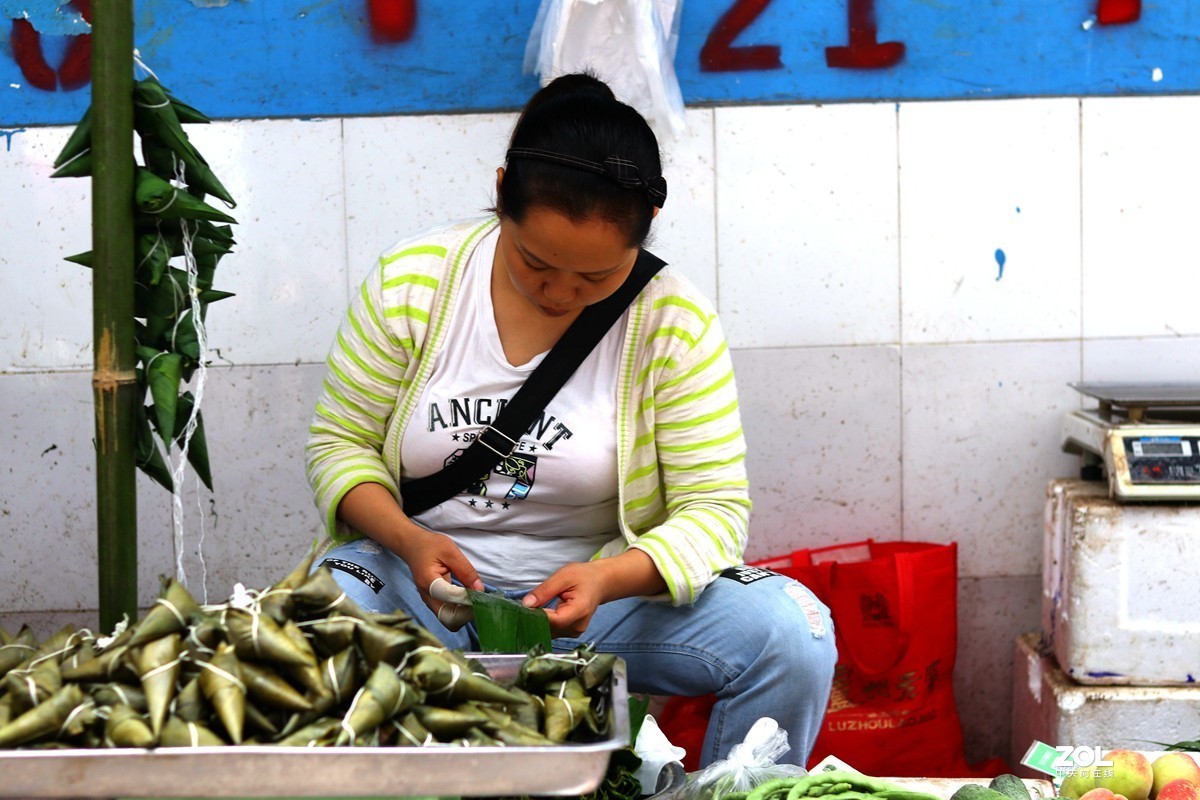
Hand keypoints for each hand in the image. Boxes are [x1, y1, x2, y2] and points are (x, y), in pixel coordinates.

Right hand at [393, 527, 482, 629]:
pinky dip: (461, 612)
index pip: (450, 596)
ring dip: (465, 615)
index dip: (467, 597)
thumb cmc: (430, 546)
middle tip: (479, 601)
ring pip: (449, 621)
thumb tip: (480, 590)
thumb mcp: (450, 551)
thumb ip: (465, 570)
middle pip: (448, 619)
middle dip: (466, 614)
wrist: (413, 547)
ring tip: (476, 600)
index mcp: (428, 581)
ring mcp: (430, 602)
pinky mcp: (435, 603)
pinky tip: (470, 600)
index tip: (480, 593)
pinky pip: (449, 615)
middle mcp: (427, 597)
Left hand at [523, 549, 668, 637]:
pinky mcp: (570, 632)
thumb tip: (527, 604)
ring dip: (539, 622)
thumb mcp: (563, 576)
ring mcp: (575, 632)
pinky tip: (541, 612)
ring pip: (549, 632)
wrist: (600, 583)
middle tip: (525, 606)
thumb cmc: (584, 577)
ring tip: (535, 607)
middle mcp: (578, 626)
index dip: (537, 616)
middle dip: (535, 618)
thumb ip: (545, 590)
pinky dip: (545, 623)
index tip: (524, 607)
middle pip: (550, 629)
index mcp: (579, 611)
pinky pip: (552, 631)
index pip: (554, 621)